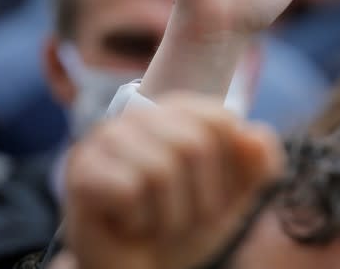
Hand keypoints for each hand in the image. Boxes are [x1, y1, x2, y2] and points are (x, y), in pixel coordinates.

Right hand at [65, 94, 282, 268]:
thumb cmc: (183, 228)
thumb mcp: (233, 198)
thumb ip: (257, 165)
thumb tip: (255, 136)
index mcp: (177, 111)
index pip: (221, 121)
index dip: (227, 171)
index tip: (211, 195)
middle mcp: (138, 115)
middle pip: (193, 145)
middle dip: (198, 199)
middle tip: (179, 217)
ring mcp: (105, 138)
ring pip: (161, 170)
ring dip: (168, 215)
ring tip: (153, 223)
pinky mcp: (81, 170)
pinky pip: (130, 190)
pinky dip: (138, 221)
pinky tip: (127, 226)